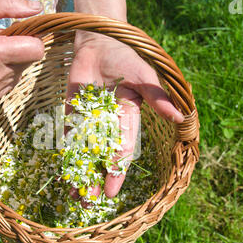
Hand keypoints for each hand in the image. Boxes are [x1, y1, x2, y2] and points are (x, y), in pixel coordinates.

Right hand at [0, 0, 44, 103]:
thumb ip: (10, 5)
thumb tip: (38, 9)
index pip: (36, 50)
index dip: (32, 38)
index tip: (19, 33)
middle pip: (29, 61)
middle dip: (19, 49)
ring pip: (20, 73)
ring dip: (12, 62)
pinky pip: (10, 84)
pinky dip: (4, 73)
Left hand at [68, 32, 183, 197]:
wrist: (100, 40)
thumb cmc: (127, 56)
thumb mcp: (145, 76)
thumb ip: (158, 97)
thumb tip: (180, 117)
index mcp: (128, 120)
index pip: (122, 151)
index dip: (116, 171)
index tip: (110, 191)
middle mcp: (109, 125)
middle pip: (101, 157)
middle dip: (95, 178)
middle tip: (87, 202)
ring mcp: (89, 121)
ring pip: (84, 152)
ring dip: (79, 172)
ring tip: (72, 194)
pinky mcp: (73, 113)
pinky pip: (69, 136)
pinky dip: (65, 153)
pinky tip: (62, 171)